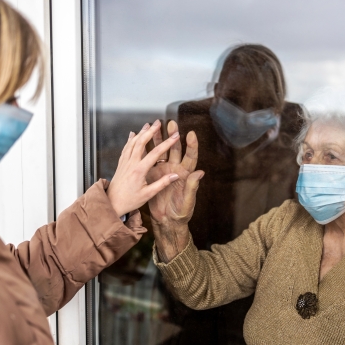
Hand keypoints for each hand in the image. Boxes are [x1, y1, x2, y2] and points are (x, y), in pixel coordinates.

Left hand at [106, 119, 180, 216]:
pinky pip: (126, 148)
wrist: (112, 203)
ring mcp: (124, 163)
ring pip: (132, 143)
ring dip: (141, 133)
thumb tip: (175, 175)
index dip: (167, 143)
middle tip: (158, 122)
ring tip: (148, 125)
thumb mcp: (148, 194)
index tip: (175, 136)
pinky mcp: (120, 164)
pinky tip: (133, 134)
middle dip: (151, 131)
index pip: (155, 153)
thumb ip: (162, 184)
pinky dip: (130, 139)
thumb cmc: (130, 201)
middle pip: (141, 142)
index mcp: (139, 171)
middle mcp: (130, 164)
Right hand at [147, 121, 203, 261]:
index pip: (190, 157)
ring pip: (162, 151)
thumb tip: (200, 172)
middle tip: (171, 123)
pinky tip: (143, 140)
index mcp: (186, 175)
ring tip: (156, 126)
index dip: (191, 146)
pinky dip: (147, 149)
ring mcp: (164, 171)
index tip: (190, 134)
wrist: (167, 221)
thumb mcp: (188, 202)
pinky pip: (150, 159)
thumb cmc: (181, 213)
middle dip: (173, 136)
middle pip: (175, 149)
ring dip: (159, 139)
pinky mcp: (153, 174)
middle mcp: (176, 169)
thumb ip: (193, 187)